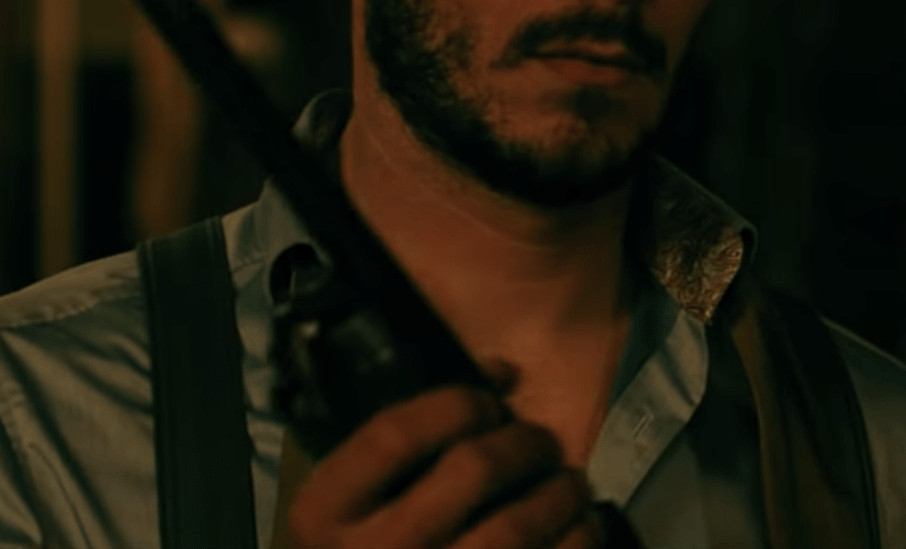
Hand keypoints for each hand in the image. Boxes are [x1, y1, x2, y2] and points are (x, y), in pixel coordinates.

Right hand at [278, 382, 608, 548]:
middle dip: (526, 443)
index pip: (394, 434)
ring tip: (569, 486)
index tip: (487, 406)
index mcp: (327, 514)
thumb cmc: (378, 546)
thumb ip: (414, 436)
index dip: (455, 405)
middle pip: (474, 468)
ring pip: (519, 523)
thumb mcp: (360, 497)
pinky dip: (579, 537)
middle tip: (543, 444)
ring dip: (561, 492)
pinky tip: (578, 529)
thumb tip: (502, 374)